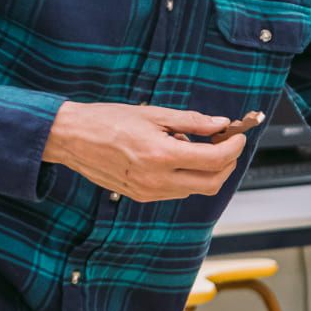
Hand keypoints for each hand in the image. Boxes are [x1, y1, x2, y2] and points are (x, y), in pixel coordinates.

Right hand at [42, 101, 246, 201]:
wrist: (73, 138)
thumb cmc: (107, 121)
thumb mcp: (154, 113)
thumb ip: (191, 122)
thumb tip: (221, 123)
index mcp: (161, 155)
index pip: (214, 160)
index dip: (233, 148)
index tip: (237, 136)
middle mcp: (157, 179)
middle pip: (212, 183)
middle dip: (226, 164)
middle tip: (225, 144)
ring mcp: (149, 192)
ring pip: (195, 189)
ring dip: (205, 170)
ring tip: (191, 145)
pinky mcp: (141, 197)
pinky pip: (176, 191)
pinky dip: (186, 176)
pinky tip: (174, 157)